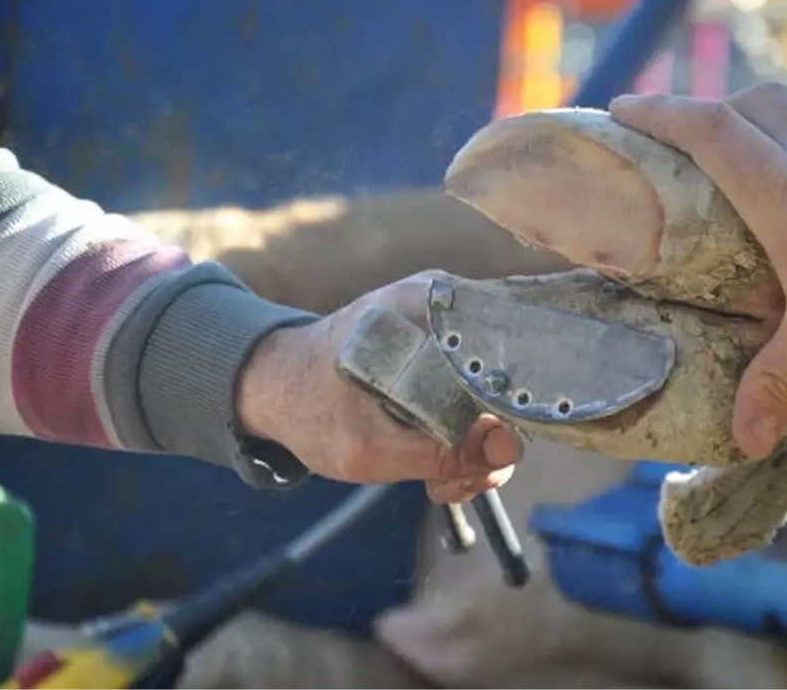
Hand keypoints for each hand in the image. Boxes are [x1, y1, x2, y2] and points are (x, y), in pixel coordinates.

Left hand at [237, 271, 520, 502]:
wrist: (269, 384)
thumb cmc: (310, 410)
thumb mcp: (371, 448)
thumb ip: (443, 454)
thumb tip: (509, 450)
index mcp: (431, 309)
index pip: (516, 353)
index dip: (517, 413)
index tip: (488, 462)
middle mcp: (449, 302)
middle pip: (511, 376)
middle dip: (492, 442)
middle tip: (459, 485)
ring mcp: (448, 320)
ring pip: (497, 390)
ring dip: (478, 445)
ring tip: (441, 483)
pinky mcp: (442, 343)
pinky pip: (477, 388)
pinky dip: (466, 429)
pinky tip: (440, 465)